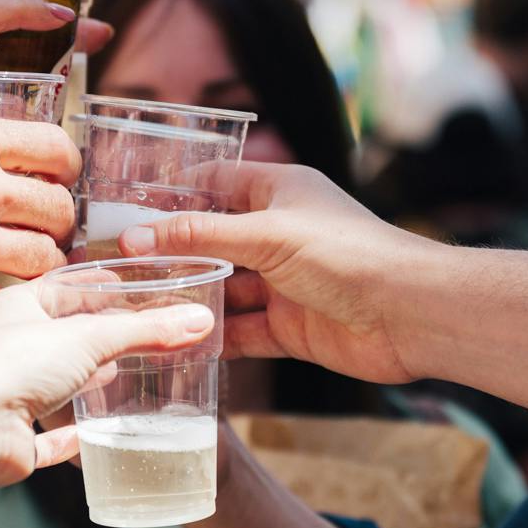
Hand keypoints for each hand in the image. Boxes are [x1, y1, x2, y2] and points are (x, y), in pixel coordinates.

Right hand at [0, 113, 80, 332]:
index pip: (55, 147)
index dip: (64, 169)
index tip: (56, 182)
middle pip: (59, 207)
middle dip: (57, 222)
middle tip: (42, 233)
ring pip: (47, 259)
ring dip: (42, 266)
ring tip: (23, 270)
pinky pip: (9, 303)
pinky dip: (9, 305)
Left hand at [0, 277, 213, 485]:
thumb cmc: (14, 366)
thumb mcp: (91, 337)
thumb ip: (146, 331)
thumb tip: (198, 320)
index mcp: (16, 307)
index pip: (63, 287)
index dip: (98, 285)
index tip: (130, 285)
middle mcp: (8, 347)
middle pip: (59, 335)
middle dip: (94, 335)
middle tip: (136, 332)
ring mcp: (8, 393)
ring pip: (52, 383)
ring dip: (82, 380)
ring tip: (120, 375)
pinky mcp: (13, 436)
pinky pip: (47, 436)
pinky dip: (71, 435)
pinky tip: (94, 434)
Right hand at [117, 164, 439, 384]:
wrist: (409, 314)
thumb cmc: (348, 255)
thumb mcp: (266, 235)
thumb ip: (201, 236)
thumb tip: (137, 237)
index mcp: (280, 192)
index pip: (216, 183)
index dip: (173, 195)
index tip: (125, 210)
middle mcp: (280, 233)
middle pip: (214, 241)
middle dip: (172, 254)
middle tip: (118, 267)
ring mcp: (285, 283)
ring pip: (224, 289)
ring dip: (189, 298)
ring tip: (138, 307)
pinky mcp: (291, 327)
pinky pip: (242, 332)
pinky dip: (214, 337)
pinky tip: (177, 343)